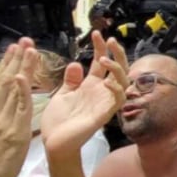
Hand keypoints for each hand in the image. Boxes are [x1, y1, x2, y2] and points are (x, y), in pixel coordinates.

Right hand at [0, 39, 37, 176]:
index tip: (13, 48)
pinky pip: (19, 108)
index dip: (6, 64)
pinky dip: (21, 91)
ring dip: (23, 68)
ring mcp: (2, 121)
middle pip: (5, 80)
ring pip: (13, 89)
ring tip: (31, 51)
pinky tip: (24, 77)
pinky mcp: (13, 131)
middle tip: (24, 41)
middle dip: (15, 59)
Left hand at [40, 32, 128, 160]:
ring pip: (122, 80)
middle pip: (117, 68)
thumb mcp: (62, 95)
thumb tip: (76, 64)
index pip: (101, 62)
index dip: (101, 47)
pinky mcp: (104, 114)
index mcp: (91, 86)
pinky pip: (118, 98)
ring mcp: (104, 102)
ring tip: (104, 59)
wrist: (54, 143)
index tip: (96, 33)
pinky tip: (106, 80)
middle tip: (110, 40)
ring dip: (116, 67)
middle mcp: (101, 92)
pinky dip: (116, 88)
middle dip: (116, 52)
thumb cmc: (58, 121)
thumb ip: (71, 80)